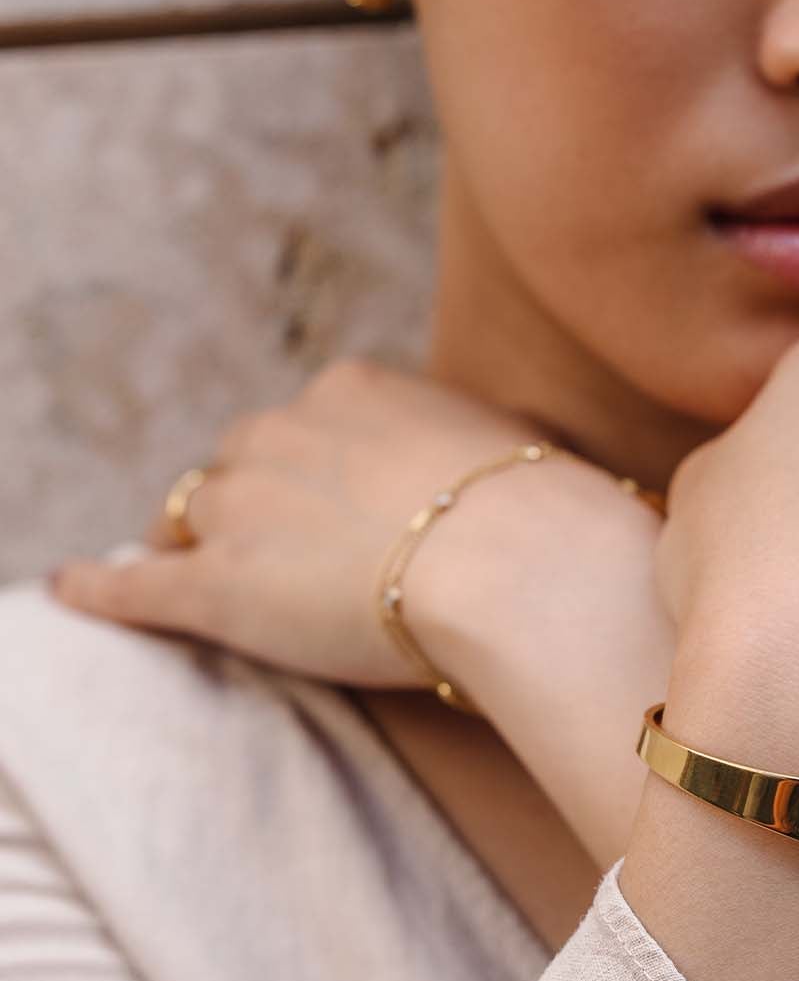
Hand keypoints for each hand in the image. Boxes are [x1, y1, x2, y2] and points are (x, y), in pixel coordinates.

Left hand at [45, 356, 649, 692]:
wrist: (518, 564)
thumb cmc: (543, 513)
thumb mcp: (517, 445)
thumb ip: (478, 445)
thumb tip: (507, 463)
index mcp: (353, 391)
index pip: (303, 425)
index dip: (309, 470)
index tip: (331, 504)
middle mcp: (283, 431)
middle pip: (238, 465)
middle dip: (250, 503)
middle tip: (283, 552)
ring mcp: (245, 508)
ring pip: (193, 517)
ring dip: (200, 543)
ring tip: (206, 577)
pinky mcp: (219, 588)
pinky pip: (138, 584)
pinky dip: (101, 587)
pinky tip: (73, 590)